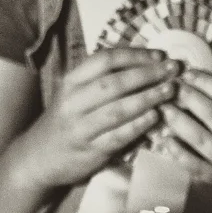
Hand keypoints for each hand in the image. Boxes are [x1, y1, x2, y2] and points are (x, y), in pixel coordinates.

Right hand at [0, 48, 180, 207]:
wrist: (38, 158)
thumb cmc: (66, 121)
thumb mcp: (76, 94)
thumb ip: (103, 80)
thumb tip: (148, 64)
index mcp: (71, 81)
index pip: (104, 59)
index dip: (135, 55)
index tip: (160, 54)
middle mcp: (73, 101)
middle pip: (114, 82)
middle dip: (147, 74)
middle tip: (173, 70)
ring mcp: (80, 127)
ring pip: (117, 109)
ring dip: (147, 98)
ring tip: (170, 90)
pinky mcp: (89, 150)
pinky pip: (117, 135)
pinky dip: (139, 125)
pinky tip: (156, 117)